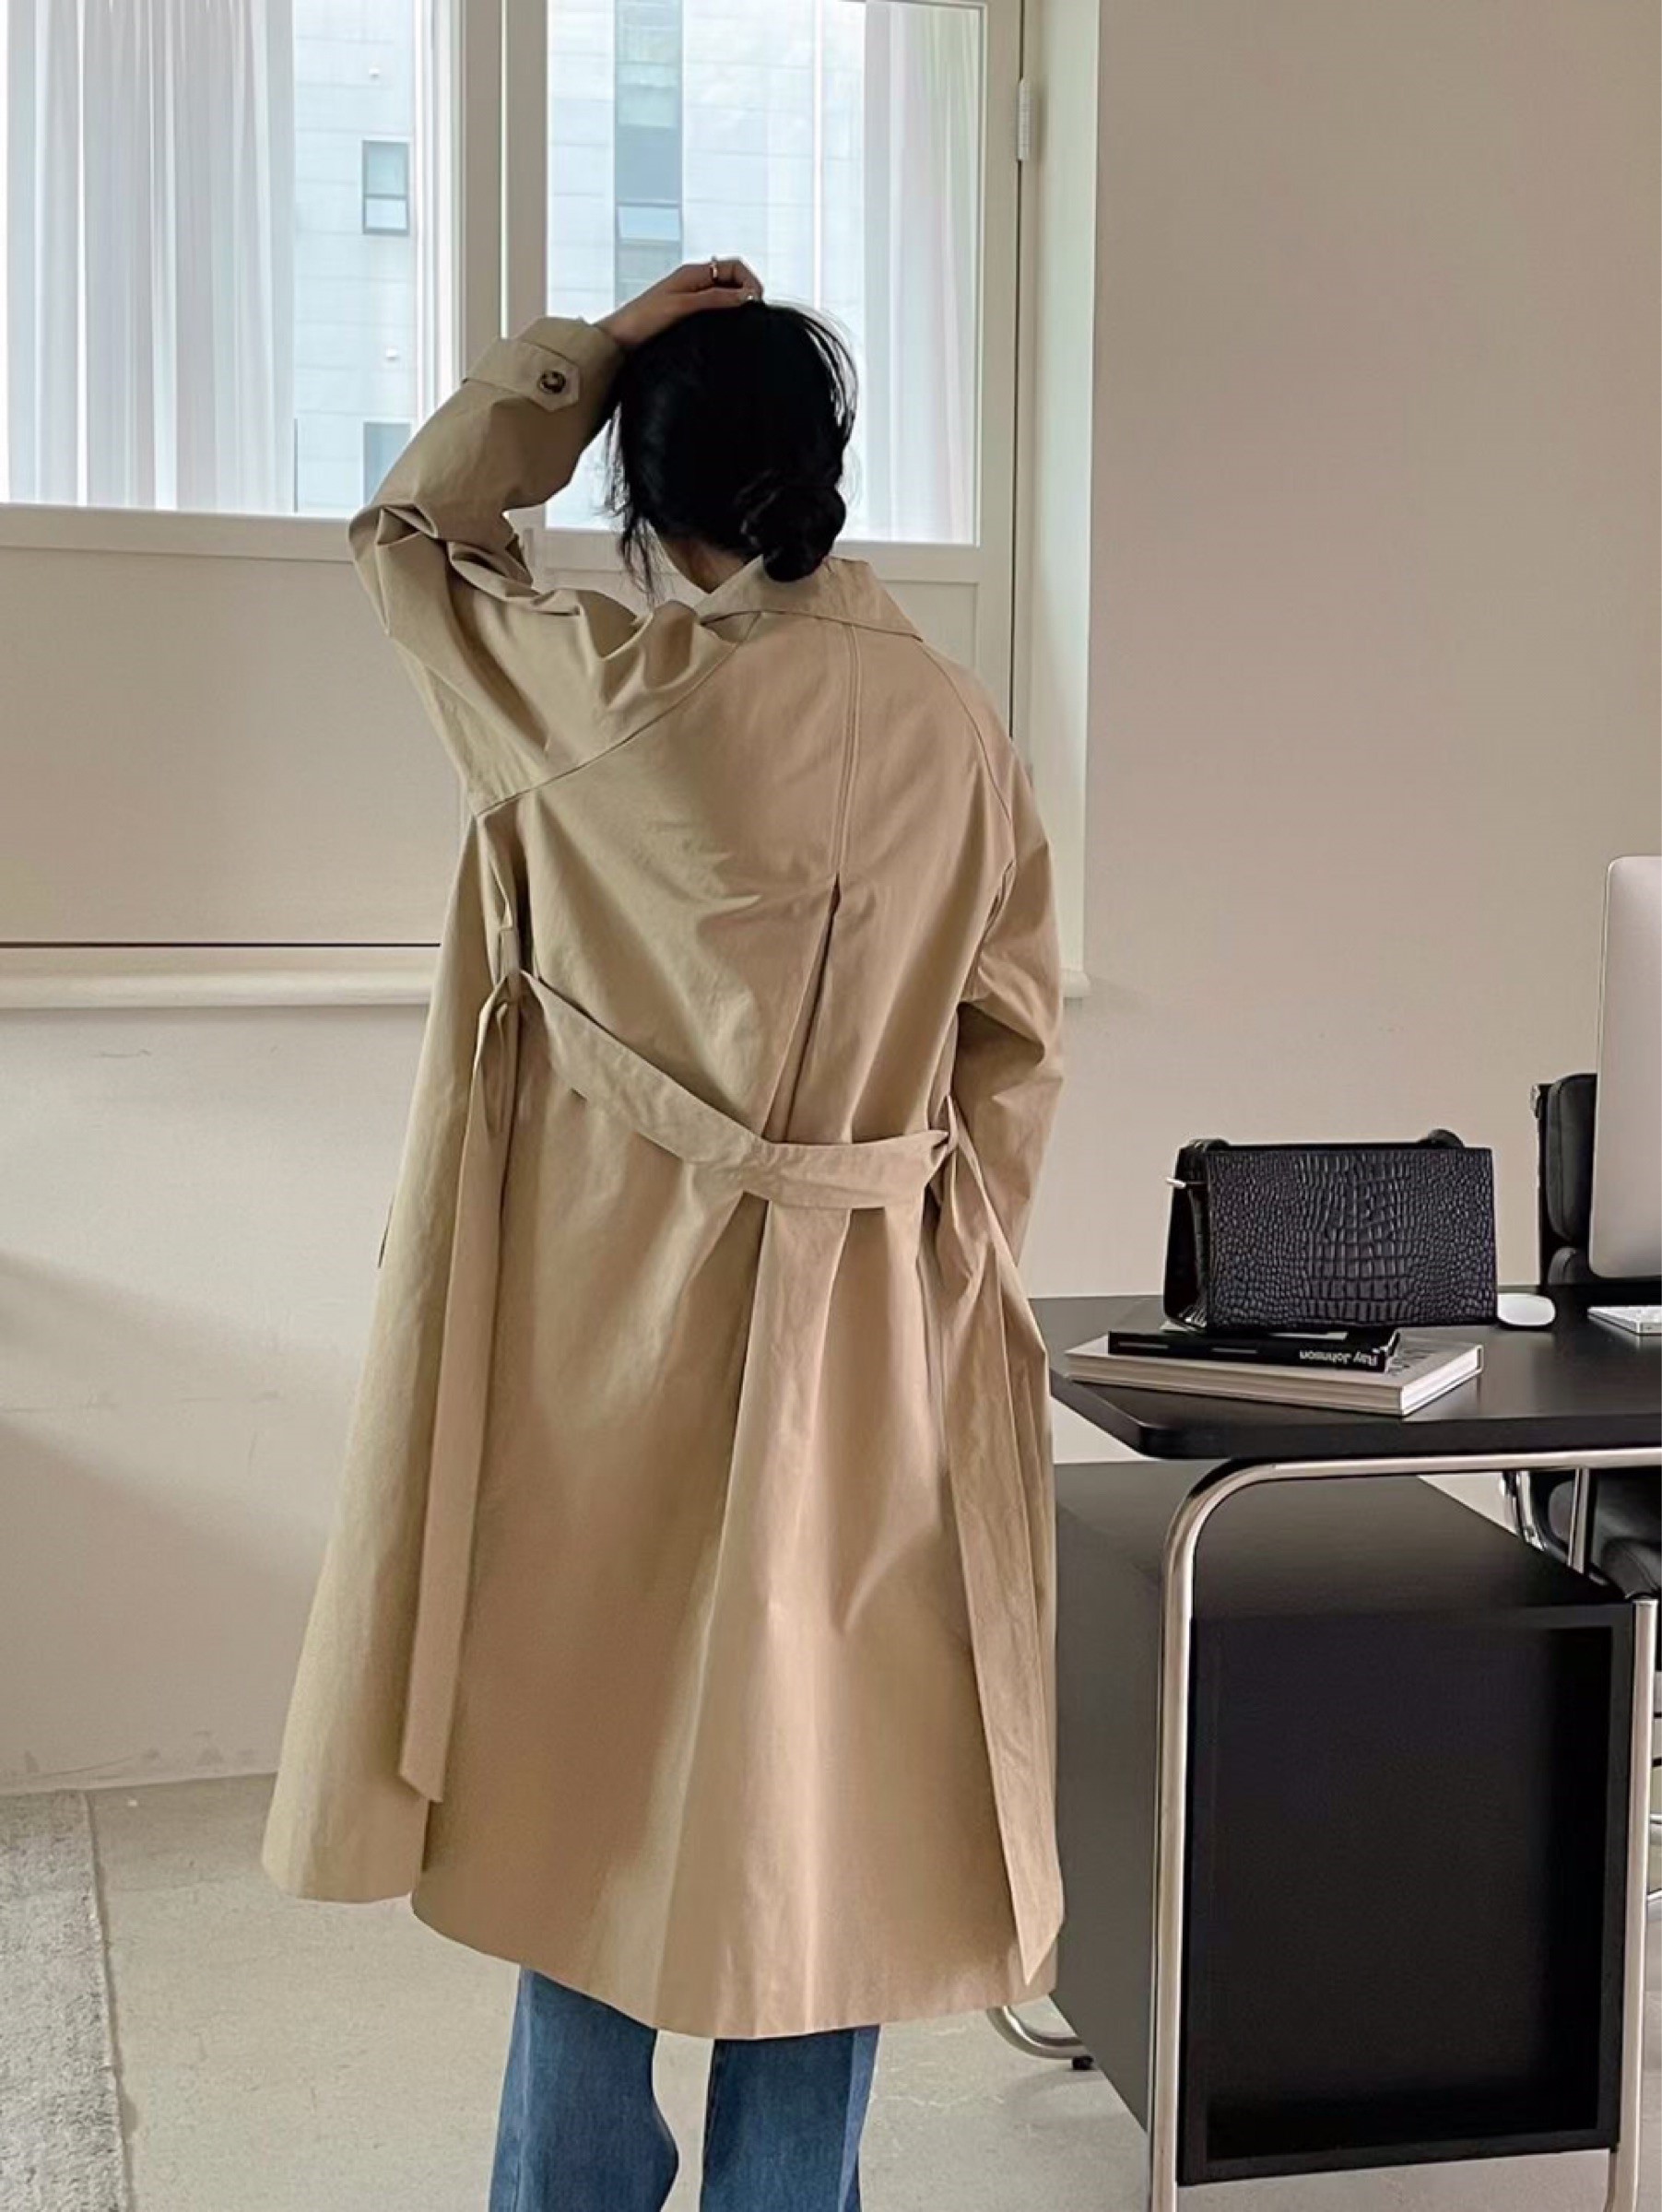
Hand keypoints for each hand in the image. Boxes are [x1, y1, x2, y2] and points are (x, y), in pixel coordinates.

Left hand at [598, 259, 763, 351]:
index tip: (756, 302)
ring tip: (742, 322)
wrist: (620, 339)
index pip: (734, 266)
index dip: (750, 281)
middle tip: (753, 314)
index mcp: (693, 272)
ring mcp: (690, 297)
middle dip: (747, 292)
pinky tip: (725, 328)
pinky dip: (725, 314)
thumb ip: (715, 299)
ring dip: (736, 304)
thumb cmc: (644, 320)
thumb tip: (745, 296)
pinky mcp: (686, 313)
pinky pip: (713, 308)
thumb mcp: (684, 306)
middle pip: (732, 279)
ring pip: (724, 294)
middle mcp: (693, 281)